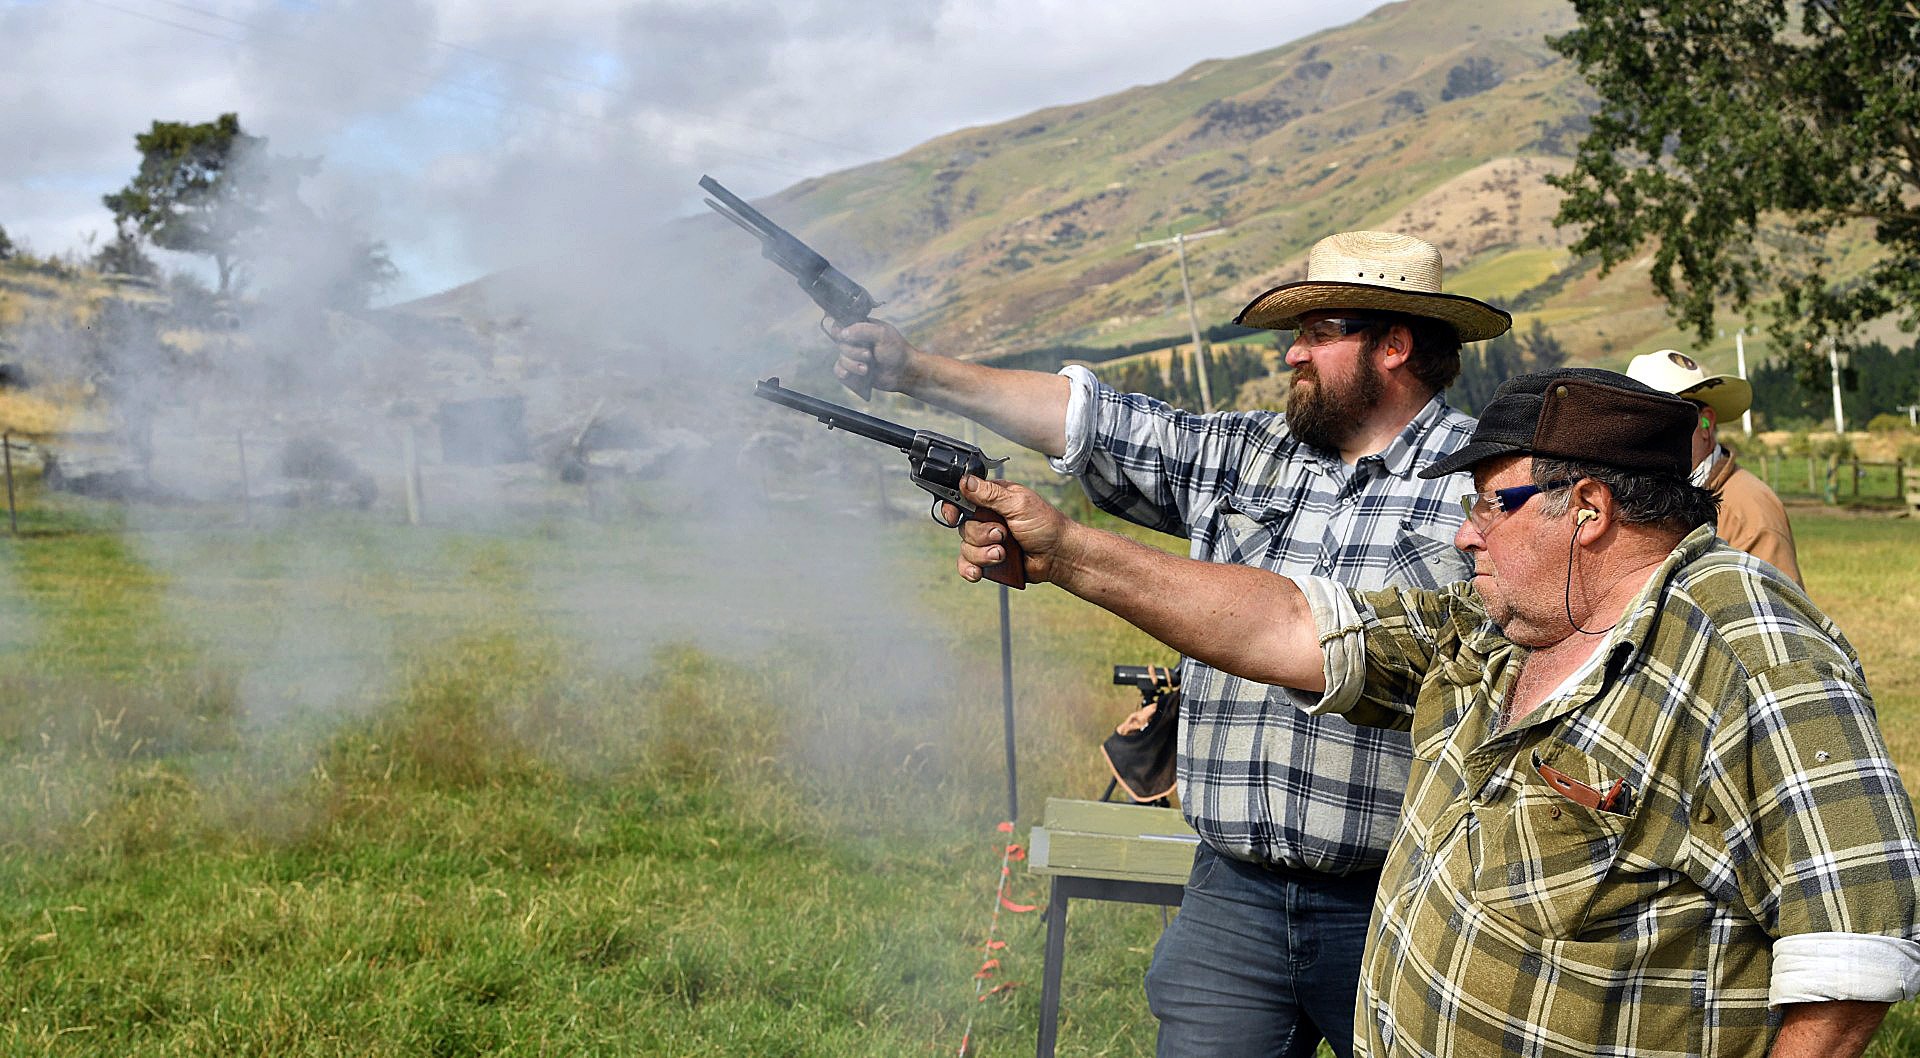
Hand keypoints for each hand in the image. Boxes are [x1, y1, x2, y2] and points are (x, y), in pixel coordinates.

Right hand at [825, 318, 913, 394]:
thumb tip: (843, 333)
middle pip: (841, 344)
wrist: (904, 372)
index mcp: (861, 328)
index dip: (839, 332)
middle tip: (869, 355)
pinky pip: (839, 371)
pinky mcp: (854, 370)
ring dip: (853, 365)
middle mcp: (855, 341)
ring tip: (867, 369)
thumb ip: (862, 329)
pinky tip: (849, 374)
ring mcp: (854, 356)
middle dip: (854, 352)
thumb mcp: (882, 334)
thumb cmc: (896, 350)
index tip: (846, 337)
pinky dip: (843, 373)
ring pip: (841, 359)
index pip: (841, 325)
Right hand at [943, 475, 1071, 584]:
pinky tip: (979, 571)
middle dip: (981, 534)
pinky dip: (971, 569)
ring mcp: (986, 540)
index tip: (954, 515)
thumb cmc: (1046, 525)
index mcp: (992, 498)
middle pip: (963, 526)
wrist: (1058, 555)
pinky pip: (967, 565)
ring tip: (1003, 553)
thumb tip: (965, 481)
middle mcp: (987, 518)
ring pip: (965, 547)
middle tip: (1002, 534)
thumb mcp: (1018, 503)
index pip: (962, 498)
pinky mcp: (988, 560)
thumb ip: (990, 494)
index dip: (953, 507)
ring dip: (984, 553)